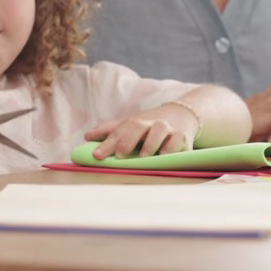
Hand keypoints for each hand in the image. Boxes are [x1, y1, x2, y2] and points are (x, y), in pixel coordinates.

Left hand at [84, 101, 199, 160]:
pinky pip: (177, 141)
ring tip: (142, 157)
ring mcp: (167, 128)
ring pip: (158, 131)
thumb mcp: (131, 125)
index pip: (118, 131)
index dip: (106, 143)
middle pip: (137, 127)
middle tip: (119, 155)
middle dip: (127, 141)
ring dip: (150, 144)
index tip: (96, 156)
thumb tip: (87, 136)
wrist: (183, 114)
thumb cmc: (150, 125)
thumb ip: (110, 130)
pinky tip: (164, 156)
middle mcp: (150, 122)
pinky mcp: (182, 136)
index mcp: (135, 122)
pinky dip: (170, 148)